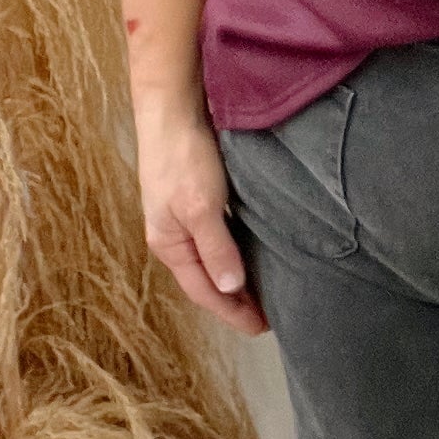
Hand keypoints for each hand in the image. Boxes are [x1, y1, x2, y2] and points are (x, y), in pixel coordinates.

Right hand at [134, 103, 269, 337]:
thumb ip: (217, 248)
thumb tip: (230, 289)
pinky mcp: (193, 200)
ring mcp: (180, 218)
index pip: (205, 292)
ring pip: (211, 259)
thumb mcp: (202, 207)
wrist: (170, 110)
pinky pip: (216, 238)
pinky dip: (234, 252)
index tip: (262, 327)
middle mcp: (172, 237)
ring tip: (263, 291)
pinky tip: (252, 252)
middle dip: (234, 301)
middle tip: (268, 315)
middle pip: (206, 280)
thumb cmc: (183, 158)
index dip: (233, 313)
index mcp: (169, 245)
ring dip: (235, 278)